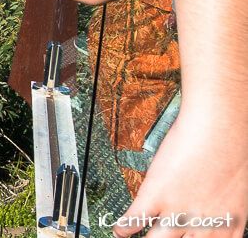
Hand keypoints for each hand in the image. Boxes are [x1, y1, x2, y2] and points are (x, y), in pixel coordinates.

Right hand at [114, 113, 247, 237]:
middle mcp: (204, 225)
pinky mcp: (157, 195)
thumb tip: (213, 214)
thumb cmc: (235, 150)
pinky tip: (120, 229)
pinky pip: (135, 220)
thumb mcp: (238, 191)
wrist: (221, 127)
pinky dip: (124, 227)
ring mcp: (178, 211)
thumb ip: (224, 210)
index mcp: (229, 226)